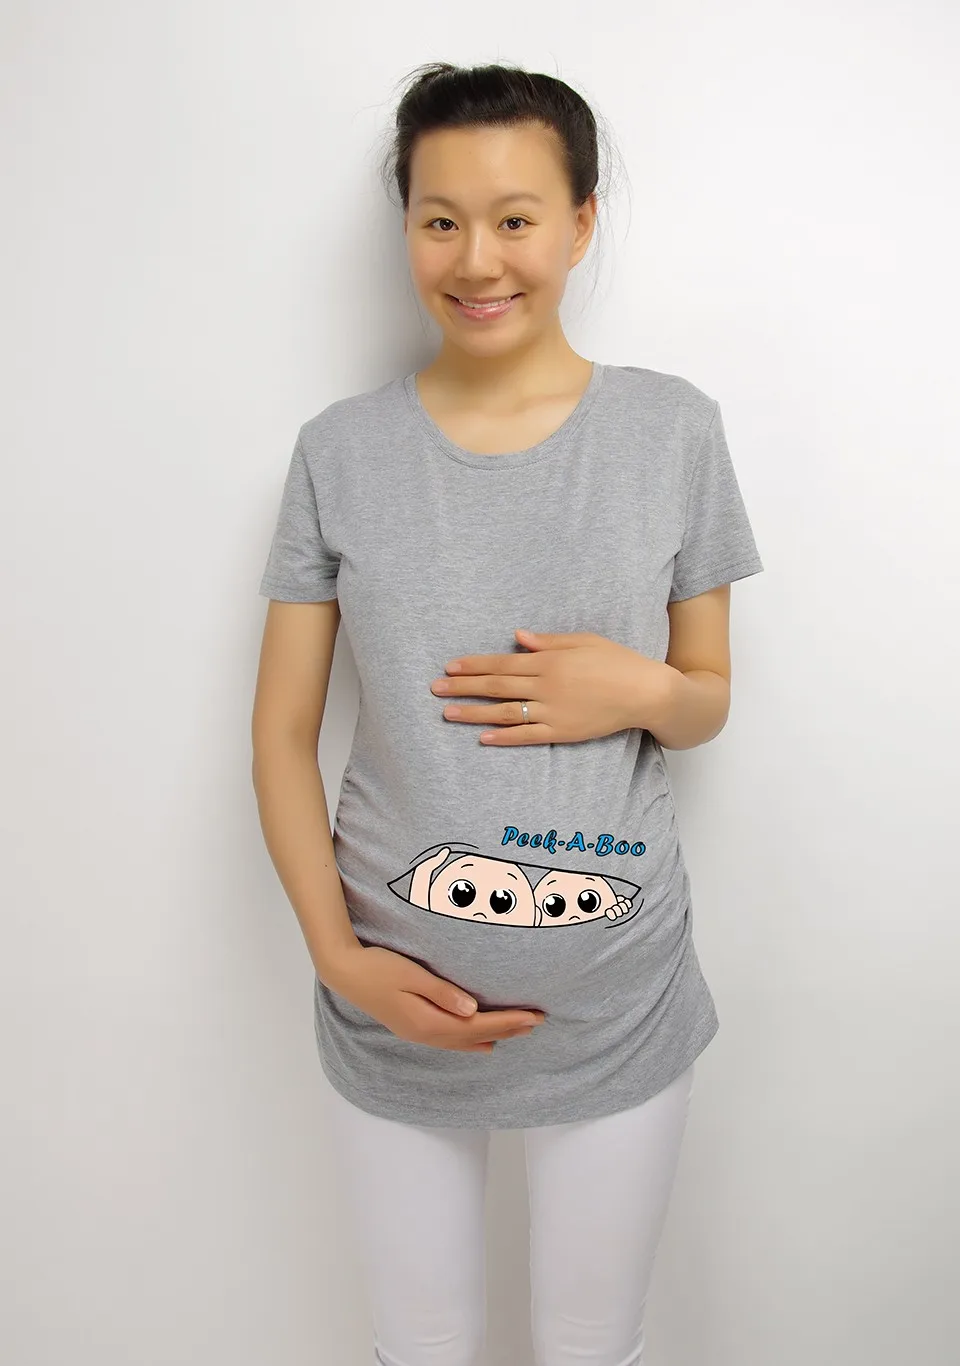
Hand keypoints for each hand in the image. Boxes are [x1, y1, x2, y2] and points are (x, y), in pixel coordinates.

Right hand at [324, 944, 545, 1052]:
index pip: (478, 1025)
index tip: (534, 1016)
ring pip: (464, 1041)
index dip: (508, 1021)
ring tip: (519, 1033)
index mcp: (428, 1022)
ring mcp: (418, 1033)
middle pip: (475, 1036)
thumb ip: (442, 993)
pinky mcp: (413, 1027)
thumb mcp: (412, 975)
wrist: (345, 972)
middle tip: (539, 1022)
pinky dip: (471, 1042)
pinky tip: (481, 1044)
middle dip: (508, 1028)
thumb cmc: (378, 967)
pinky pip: (451, 1041)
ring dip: (493, 1036)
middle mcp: (426, 1034)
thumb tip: (472, 1010)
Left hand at [430, 628, 672, 745]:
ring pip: (504, 712)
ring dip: (474, 714)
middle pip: (496, 686)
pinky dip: (503, 737)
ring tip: (448, 714)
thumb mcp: (584, 641)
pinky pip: (527, 736)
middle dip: (463, 688)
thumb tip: (518, 636)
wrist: (645, 693)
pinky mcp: (563, 732)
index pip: (502, 662)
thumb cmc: (617, 662)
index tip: (449, 667)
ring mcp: (553, 711)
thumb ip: (548, 641)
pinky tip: (483, 737)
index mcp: (549, 661)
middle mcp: (546, 686)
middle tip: (436, 690)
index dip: (473, 666)